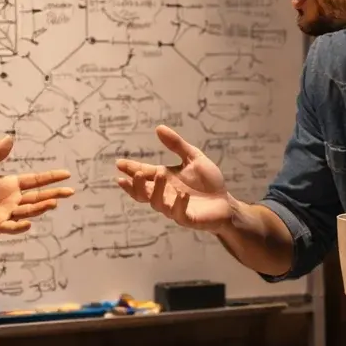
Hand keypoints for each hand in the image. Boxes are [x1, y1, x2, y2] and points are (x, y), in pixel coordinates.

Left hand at [0, 135, 73, 241]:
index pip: (35, 180)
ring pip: (28, 211)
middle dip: (54, 194)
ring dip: (41, 208)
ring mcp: (5, 214)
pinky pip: (10, 226)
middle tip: (71, 192)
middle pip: (37, 197)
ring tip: (53, 203)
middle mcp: (11, 200)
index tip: (67, 174)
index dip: (50, 177)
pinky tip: (29, 222)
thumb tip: (10, 138)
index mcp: (9, 185)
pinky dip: (20, 226)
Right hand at [115, 126, 233, 230]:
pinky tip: (183, 195)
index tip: (119, 163)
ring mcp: (174, 208)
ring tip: (161, 175)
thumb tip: (158, 128)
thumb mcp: (193, 158)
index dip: (130, 169)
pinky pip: (178, 214)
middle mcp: (165, 194)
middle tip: (136, 173)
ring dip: (156, 190)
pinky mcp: (187, 218)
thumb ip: (176, 145)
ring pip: (157, 203)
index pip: (143, 173)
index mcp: (164, 179)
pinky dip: (178, 204)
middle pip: (142, 193)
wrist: (226, 203)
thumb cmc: (208, 182)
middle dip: (136, 185)